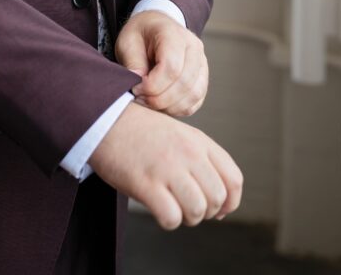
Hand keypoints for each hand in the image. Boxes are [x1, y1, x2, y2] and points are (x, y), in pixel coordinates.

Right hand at [88, 103, 242, 228]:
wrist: (106, 119)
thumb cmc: (142, 132)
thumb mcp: (181, 136)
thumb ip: (203, 162)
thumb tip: (222, 207)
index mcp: (199, 141)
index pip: (234, 180)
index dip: (230, 202)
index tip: (217, 210)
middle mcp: (188, 153)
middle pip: (217, 198)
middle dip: (205, 211)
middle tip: (186, 205)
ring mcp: (167, 167)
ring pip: (198, 210)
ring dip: (186, 217)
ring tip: (172, 205)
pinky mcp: (146, 183)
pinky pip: (171, 217)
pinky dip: (167, 220)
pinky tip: (157, 207)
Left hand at [115, 10, 208, 116]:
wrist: (154, 27)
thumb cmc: (140, 34)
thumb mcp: (127, 41)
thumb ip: (133, 63)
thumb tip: (138, 85)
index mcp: (173, 33)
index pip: (171, 67)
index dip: (153, 85)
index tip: (135, 88)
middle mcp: (193, 47)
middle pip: (184, 83)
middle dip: (159, 99)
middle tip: (140, 98)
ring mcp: (201, 63)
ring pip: (193, 94)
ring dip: (169, 106)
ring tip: (149, 102)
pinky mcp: (202, 78)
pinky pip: (195, 101)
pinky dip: (178, 109)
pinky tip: (161, 105)